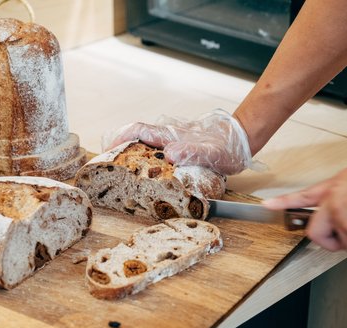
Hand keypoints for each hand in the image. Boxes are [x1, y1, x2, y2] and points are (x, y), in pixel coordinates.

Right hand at [102, 110, 252, 174]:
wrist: (239, 141)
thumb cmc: (226, 147)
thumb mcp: (211, 152)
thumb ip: (192, 151)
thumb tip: (170, 154)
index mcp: (170, 136)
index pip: (138, 131)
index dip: (120, 139)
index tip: (108, 150)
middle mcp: (167, 138)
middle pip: (135, 138)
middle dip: (118, 150)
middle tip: (107, 168)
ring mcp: (170, 143)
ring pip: (143, 146)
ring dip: (130, 157)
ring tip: (120, 175)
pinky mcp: (176, 151)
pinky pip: (153, 154)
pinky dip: (143, 162)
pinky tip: (144, 176)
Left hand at [263, 167, 346, 255]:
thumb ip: (345, 194)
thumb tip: (339, 209)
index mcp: (336, 186)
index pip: (302, 196)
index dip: (283, 202)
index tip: (267, 206)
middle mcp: (334, 202)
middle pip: (316, 233)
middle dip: (331, 240)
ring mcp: (343, 219)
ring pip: (346, 244)